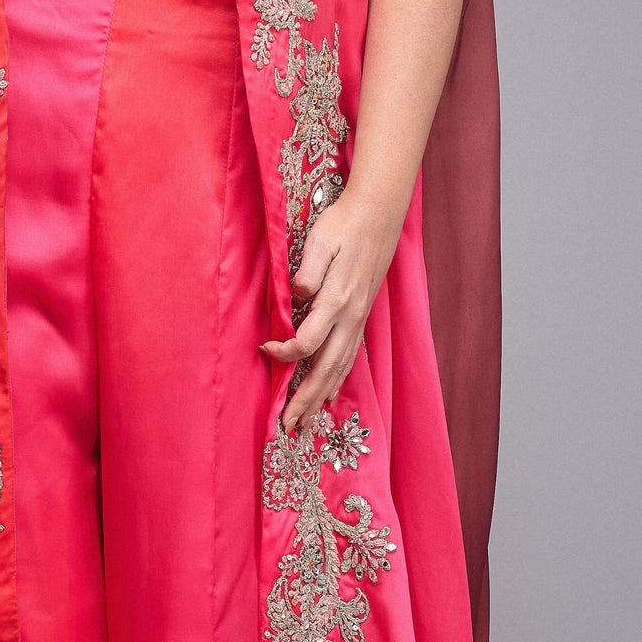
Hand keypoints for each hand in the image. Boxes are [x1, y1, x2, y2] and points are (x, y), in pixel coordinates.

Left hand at [261, 187, 403, 432]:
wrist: (377, 216)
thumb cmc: (342, 225)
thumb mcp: (321, 239)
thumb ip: (309, 269)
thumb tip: (299, 296)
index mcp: (336, 300)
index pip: (308, 341)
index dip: (284, 353)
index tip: (264, 350)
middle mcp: (350, 318)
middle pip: (325, 369)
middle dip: (305, 400)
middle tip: (287, 426)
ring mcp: (358, 321)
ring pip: (339, 369)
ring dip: (320, 398)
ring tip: (306, 424)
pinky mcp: (360, 318)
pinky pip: (349, 358)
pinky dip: (338, 381)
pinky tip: (330, 396)